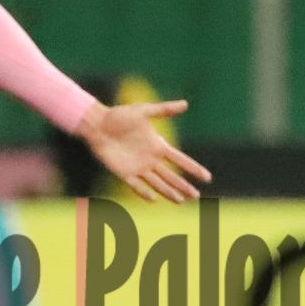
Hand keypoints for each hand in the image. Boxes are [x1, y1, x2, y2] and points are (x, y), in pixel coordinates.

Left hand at [79, 99, 211, 203]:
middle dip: (184, 185)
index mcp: (157, 146)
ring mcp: (138, 168)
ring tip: (181, 201)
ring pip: (158, 183)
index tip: (207, 177)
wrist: (97, 124)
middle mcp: (150, 159)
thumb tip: (186, 104)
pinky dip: (145, 192)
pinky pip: (137, 185)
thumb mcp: (143, 111)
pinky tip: (154, 199)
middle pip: (171, 176)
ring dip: (169, 192)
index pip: (180, 160)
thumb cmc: (119, 115)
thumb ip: (164, 110)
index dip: (193, 168)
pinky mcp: (124, 173)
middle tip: (197, 196)